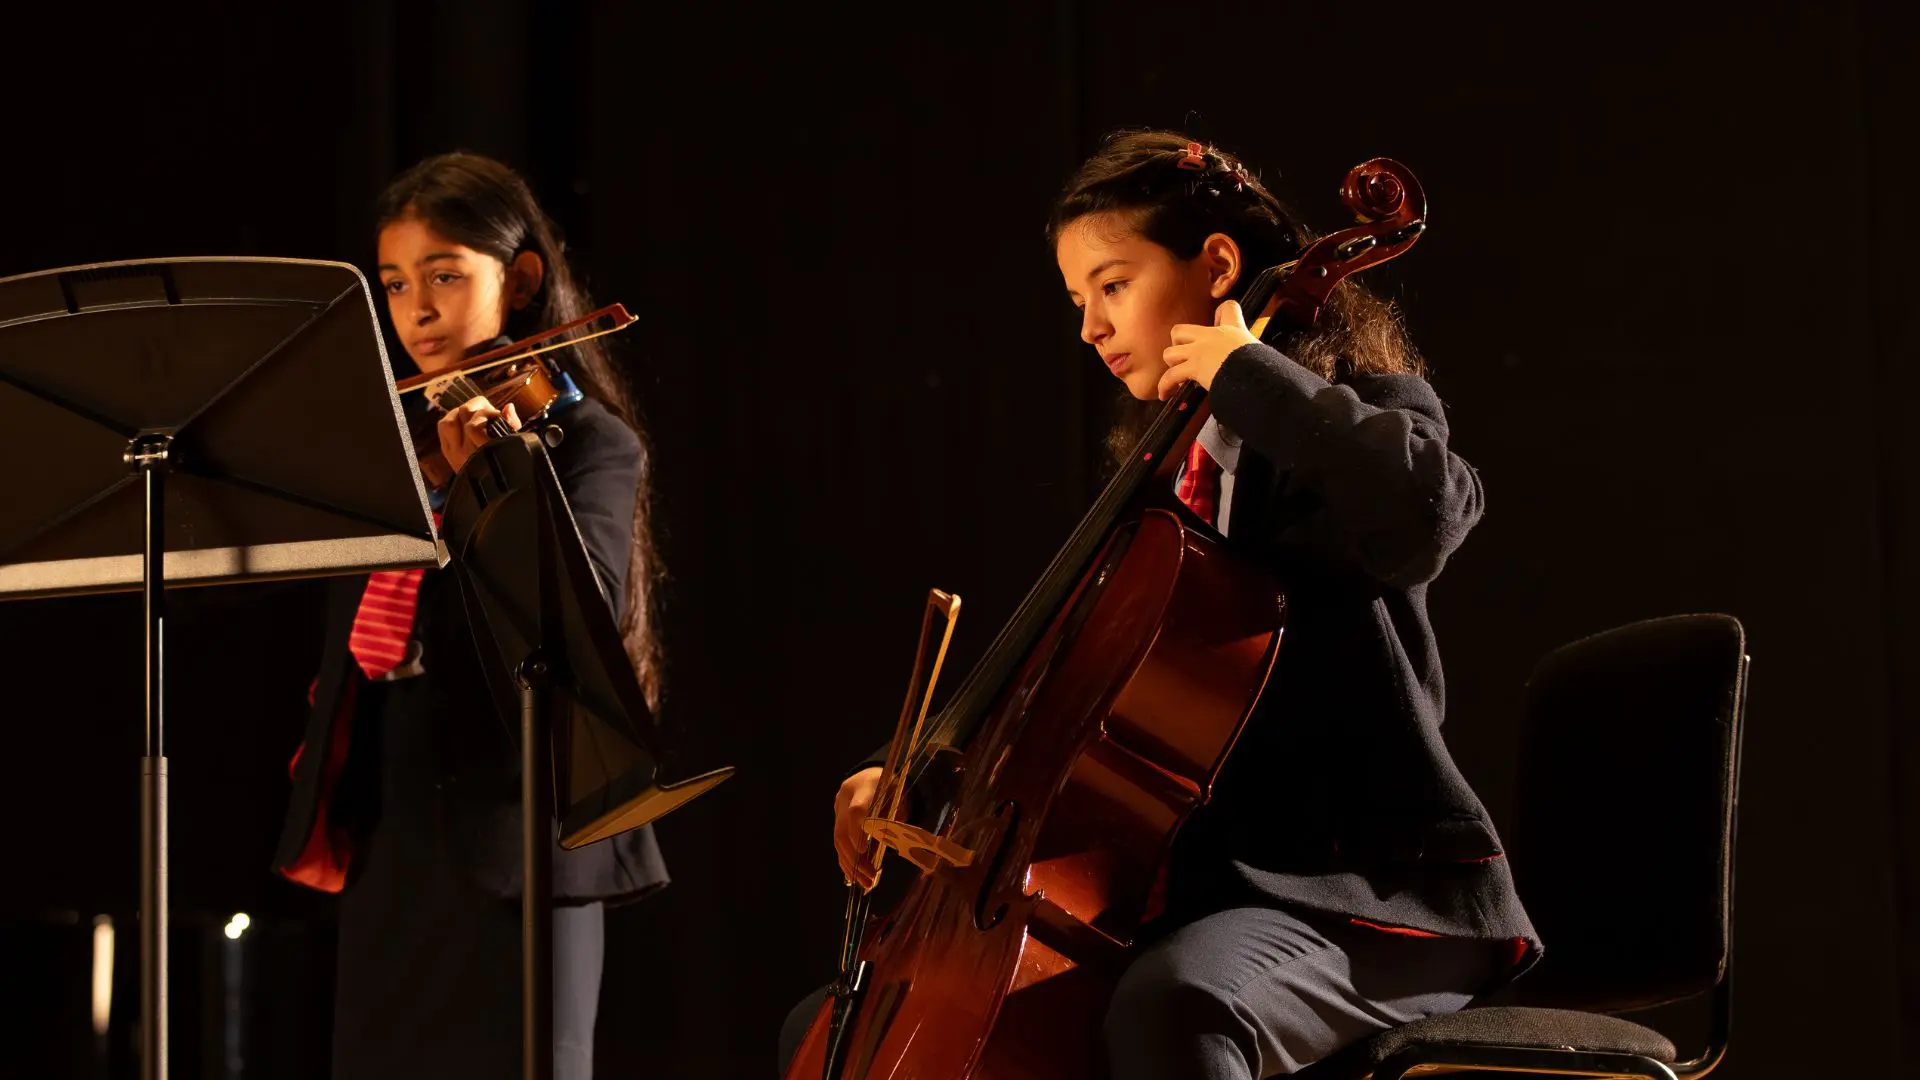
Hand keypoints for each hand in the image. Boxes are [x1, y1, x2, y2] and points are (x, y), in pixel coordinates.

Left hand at [436, 395, 521, 474]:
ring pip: (448, 421)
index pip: (475, 425)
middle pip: (463, 418)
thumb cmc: (506, 465)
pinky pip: (442, 428)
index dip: (488, 413)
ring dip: (460, 412)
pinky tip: (463, 420)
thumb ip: (512, 425)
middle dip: (477, 407)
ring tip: (473, 414)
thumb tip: (508, 407)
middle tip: (487, 411)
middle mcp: (465, 455)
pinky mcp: (447, 452)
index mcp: (483, 454)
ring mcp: (453, 454)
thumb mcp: (514, 445)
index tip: (498, 415)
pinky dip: (451, 419)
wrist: (490, 492)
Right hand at [834, 766, 883, 888]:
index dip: (858, 833)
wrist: (874, 774)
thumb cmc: (892, 787)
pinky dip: (846, 860)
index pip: (856, 811)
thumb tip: (887, 848)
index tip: (865, 852)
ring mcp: (837, 808)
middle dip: (856, 858)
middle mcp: (845, 797)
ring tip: (865, 882)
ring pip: (838, 840)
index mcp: (864, 787)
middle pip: (843, 831)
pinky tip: (854, 875)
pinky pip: (838, 842)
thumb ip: (893, 820)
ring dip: (851, 864)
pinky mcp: (836, 818)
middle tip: (870, 877)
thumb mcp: (898, 799)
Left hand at [1159, 300, 1257, 399]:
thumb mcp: (1262, 355)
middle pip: (1180, 330)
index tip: (1217, 324)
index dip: (1221, 314)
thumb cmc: (1263, 368)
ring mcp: (1200, 351)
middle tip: (1187, 357)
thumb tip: (1266, 368)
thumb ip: (1252, 355)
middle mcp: (1212, 336)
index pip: (1227, 308)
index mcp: (1233, 330)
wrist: (1257, 376)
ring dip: (1171, 366)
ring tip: (1178, 376)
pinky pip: (1170, 376)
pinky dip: (1165, 387)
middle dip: (1178, 345)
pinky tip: (1166, 394)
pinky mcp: (1193, 367)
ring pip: (1169, 352)